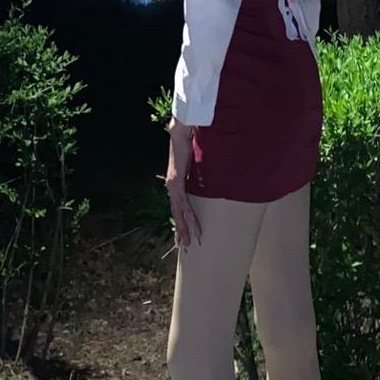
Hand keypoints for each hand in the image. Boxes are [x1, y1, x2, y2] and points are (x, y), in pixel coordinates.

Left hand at [164, 119, 201, 248]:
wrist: (181, 133)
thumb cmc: (189, 145)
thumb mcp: (194, 164)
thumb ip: (198, 173)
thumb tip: (207, 177)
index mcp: (176, 184)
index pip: (178, 207)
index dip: (181, 221)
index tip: (183, 234)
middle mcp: (172, 187)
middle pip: (176, 214)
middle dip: (181, 231)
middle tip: (183, 246)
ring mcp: (173, 186)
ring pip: (179, 212)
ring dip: (185, 228)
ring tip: (189, 242)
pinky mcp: (176, 182)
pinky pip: (184, 204)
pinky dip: (188, 216)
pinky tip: (192, 227)